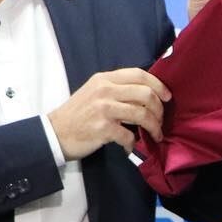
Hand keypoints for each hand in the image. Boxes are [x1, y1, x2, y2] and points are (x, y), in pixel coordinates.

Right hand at [48, 68, 169, 159]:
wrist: (54, 133)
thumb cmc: (77, 114)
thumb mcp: (94, 92)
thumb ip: (116, 88)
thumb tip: (146, 93)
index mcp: (104, 79)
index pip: (139, 74)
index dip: (158, 84)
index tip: (167, 97)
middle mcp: (105, 90)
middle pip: (145, 94)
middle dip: (159, 109)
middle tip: (160, 120)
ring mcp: (104, 109)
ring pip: (142, 114)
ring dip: (154, 127)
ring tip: (155, 134)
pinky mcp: (103, 128)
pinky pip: (129, 135)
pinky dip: (133, 143)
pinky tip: (130, 147)